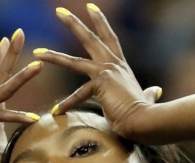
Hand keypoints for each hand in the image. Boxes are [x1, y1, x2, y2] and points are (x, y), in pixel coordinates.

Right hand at [0, 29, 42, 162]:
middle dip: (10, 53)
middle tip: (19, 33)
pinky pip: (2, 115)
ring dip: (23, 76)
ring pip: (5, 89)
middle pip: (0, 73)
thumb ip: (22, 139)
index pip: (1, 80)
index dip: (5, 59)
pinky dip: (18, 117)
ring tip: (38, 65)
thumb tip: (42, 142)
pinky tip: (33, 118)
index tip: (8, 40)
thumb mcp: (10, 146)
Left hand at [34, 4, 160, 139]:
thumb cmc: (144, 112)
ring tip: (37, 52)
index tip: (91, 8)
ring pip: (74, 62)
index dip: (101, 23)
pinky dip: (67, 105)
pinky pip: (77, 95)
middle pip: (91, 38)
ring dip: (53, 56)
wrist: (145, 119)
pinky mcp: (100, 84)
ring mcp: (106, 72)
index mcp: (121, 66)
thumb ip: (149, 93)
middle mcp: (113, 64)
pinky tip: (56, 112)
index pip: (109, 38)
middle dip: (73, 24)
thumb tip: (156, 90)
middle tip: (58, 11)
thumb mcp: (145, 97)